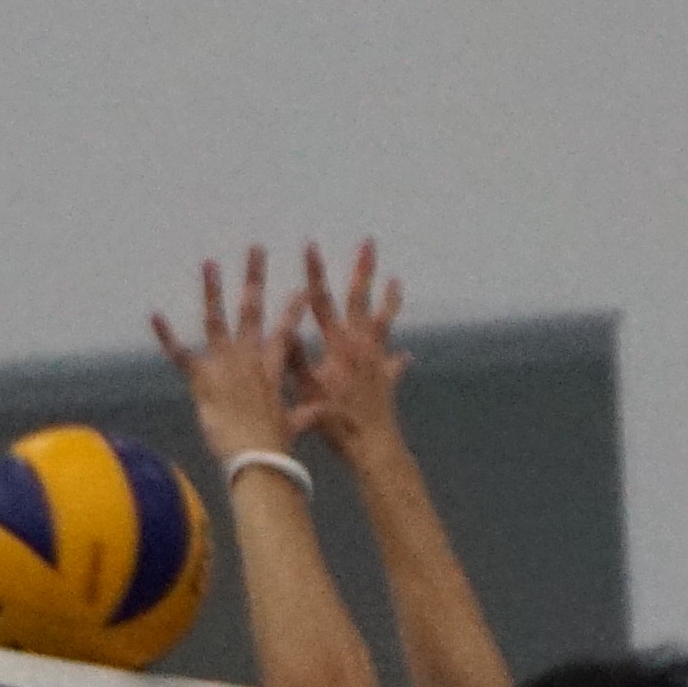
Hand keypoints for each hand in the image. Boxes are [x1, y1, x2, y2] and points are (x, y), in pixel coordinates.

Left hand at [151, 248, 302, 464]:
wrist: (256, 455)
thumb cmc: (275, 444)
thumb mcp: (295, 424)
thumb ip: (307, 414)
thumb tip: (325, 414)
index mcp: (271, 366)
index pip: (286, 330)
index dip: (294, 308)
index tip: (302, 288)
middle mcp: (249, 358)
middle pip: (252, 309)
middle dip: (253, 277)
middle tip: (255, 249)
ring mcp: (225, 365)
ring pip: (217, 320)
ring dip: (212, 290)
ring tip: (209, 263)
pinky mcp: (203, 380)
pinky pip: (181, 354)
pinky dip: (166, 336)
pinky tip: (155, 315)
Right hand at [282, 241, 407, 454]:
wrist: (372, 444)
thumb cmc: (336, 419)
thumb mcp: (306, 389)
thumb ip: (295, 358)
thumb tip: (283, 329)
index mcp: (337, 344)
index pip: (322, 300)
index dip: (315, 272)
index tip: (310, 246)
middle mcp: (360, 344)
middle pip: (361, 299)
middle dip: (363, 270)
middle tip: (368, 243)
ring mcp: (377, 358)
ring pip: (384, 321)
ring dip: (389, 299)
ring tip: (395, 280)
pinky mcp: (388, 377)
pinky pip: (394, 364)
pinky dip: (397, 359)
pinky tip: (404, 356)